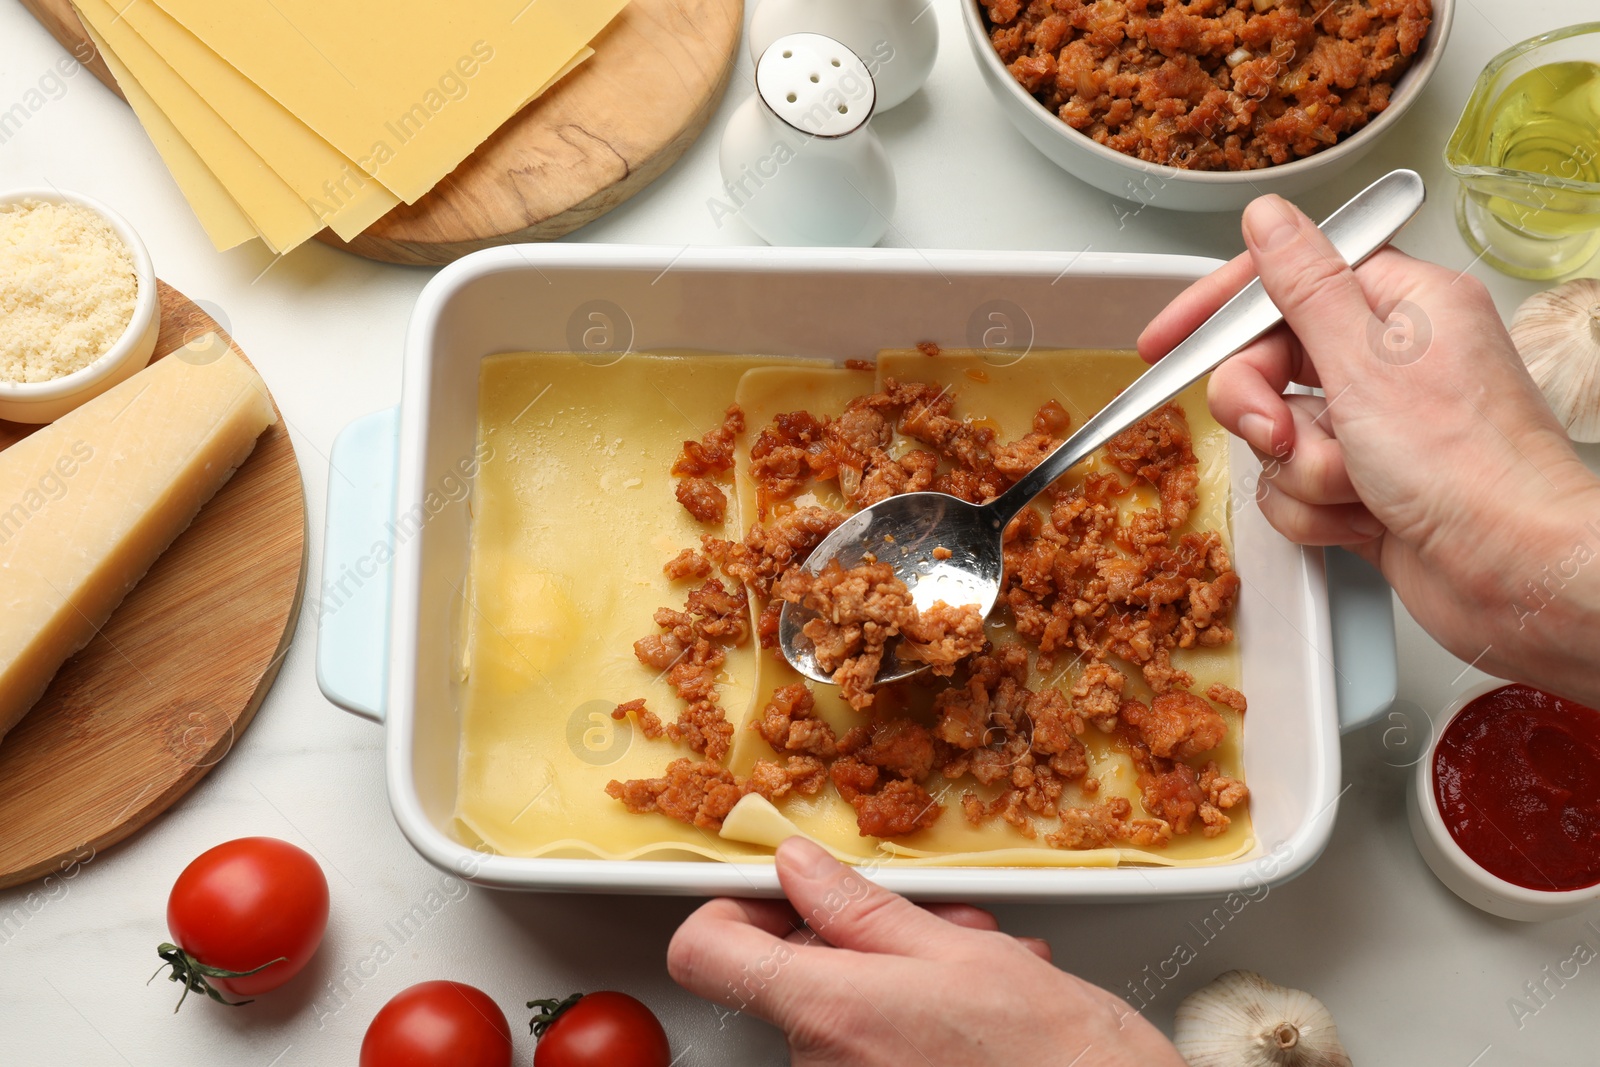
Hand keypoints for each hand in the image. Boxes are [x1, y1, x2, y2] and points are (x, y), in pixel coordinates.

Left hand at [669, 837, 1185, 1066]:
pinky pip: (866, 1052)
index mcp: (828, 1011)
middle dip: (856, 938)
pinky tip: (976, 1017)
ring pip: (839, 1010)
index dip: (730, 910)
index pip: (704, 953)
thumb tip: (797, 867)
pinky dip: (910, 1024)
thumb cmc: (1059, 1058)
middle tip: (937, 924)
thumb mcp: (965, 953)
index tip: (777, 891)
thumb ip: (861, 908)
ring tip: (981, 971)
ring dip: (900, 978)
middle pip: (786, 977)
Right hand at [1140, 194, 1599, 705]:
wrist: (1515, 574)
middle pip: (1268, 364)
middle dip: (1265, 410)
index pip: (1287, 281)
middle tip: (1281, 432)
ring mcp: (1376, 429)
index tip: (1166, 340)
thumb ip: (1304, 285)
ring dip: (1301, 470)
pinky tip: (1361, 519)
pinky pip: (1293, 488)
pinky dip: (1315, 511)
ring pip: (1276, 435)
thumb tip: (1269, 218)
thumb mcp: (1367, 360)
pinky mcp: (1365, 488)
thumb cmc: (1471, 468)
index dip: (1220, 312)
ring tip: (1352, 485)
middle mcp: (1390, 363)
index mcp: (1404, 306)